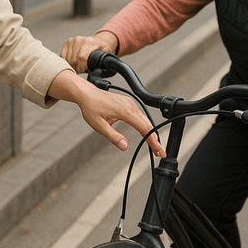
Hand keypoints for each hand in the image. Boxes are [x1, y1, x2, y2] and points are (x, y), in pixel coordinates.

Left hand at [48, 70, 165, 157]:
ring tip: (154, 145)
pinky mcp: (128, 103)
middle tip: (159, 152)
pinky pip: (140, 115)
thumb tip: (124, 146)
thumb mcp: (99, 126)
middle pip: (148, 124)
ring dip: (150, 132)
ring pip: (145, 119)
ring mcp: (130, 103)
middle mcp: (130, 106)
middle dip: (155, 139)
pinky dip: (145, 125)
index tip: (159, 151)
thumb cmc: (91, 108)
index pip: (144, 128)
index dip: (153, 141)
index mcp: (125, 111)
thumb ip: (113, 136)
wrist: (87, 94)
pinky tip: (146, 132)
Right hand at [60, 32, 118, 72]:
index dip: (81, 67)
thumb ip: (106, 61)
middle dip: (77, 68)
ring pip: (67, 59)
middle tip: (82, 71)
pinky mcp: (67, 43)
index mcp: (89, 42)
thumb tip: (103, 72)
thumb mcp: (107, 54)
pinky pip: (63, 56)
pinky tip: (73, 63)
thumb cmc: (102, 49)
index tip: (84, 71)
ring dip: (72, 65)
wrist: (98, 41)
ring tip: (79, 67)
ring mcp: (72, 40)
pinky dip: (67, 62)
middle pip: (74, 60)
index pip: (81, 57)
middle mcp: (79, 39)